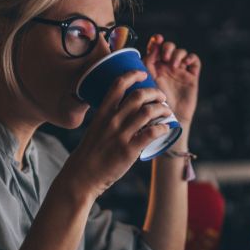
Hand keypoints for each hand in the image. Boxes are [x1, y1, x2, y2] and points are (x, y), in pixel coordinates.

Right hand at [63, 71, 173, 197]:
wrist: (82, 176)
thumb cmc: (90, 152)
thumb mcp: (96, 128)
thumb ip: (109, 118)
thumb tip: (127, 111)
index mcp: (103, 112)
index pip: (118, 84)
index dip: (133, 74)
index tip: (143, 74)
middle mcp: (112, 120)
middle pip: (138, 95)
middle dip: (155, 92)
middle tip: (161, 97)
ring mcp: (121, 135)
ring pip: (148, 112)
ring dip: (162, 108)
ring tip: (167, 111)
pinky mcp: (129, 150)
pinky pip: (151, 133)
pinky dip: (162, 128)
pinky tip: (166, 128)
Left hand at [143, 34, 200, 124]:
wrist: (167, 121)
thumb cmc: (152, 106)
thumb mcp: (145, 84)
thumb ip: (145, 66)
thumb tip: (149, 49)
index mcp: (153, 68)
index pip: (156, 48)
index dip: (157, 41)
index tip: (156, 40)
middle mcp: (166, 68)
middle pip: (169, 47)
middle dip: (167, 47)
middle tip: (164, 57)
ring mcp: (180, 72)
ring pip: (181, 52)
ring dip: (177, 54)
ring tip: (173, 65)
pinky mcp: (191, 77)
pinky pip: (194, 61)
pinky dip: (190, 58)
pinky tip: (185, 63)